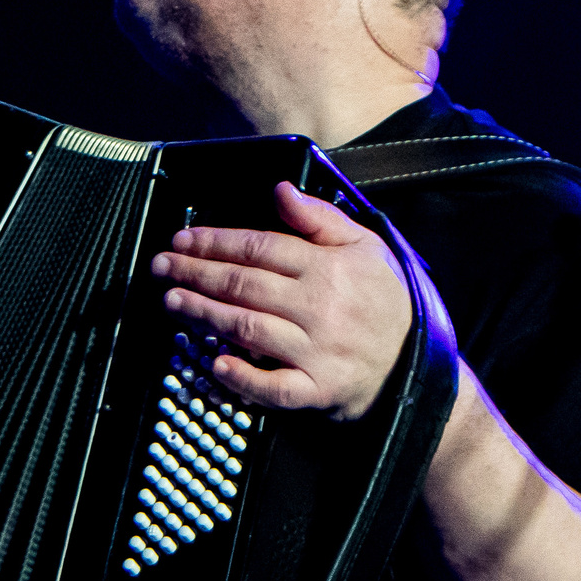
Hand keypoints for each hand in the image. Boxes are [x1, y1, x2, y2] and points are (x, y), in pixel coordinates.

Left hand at [151, 182, 413, 420]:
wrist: (418, 365)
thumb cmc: (386, 301)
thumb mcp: (364, 245)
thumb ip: (319, 218)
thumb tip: (280, 190)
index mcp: (328, 268)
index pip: (259, 248)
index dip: (215, 241)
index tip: (182, 239)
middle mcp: (320, 308)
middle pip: (244, 285)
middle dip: (196, 273)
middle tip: (162, 266)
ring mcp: (318, 352)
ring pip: (250, 329)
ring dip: (205, 314)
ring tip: (173, 301)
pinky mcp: (318, 390)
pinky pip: (276, 388)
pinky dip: (244, 379)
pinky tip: (215, 366)